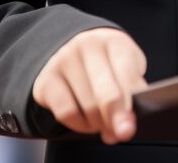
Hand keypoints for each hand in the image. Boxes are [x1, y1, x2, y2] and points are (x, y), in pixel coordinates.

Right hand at [31, 27, 148, 143]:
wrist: (77, 52)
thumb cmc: (109, 65)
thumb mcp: (128, 69)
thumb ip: (131, 94)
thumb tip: (124, 126)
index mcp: (114, 41)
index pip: (127, 75)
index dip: (130, 104)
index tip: (130, 128)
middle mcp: (87, 46)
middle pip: (105, 93)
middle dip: (115, 118)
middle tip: (121, 134)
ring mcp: (64, 60)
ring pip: (87, 107)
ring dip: (98, 124)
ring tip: (104, 123)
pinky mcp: (46, 80)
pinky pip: (65, 113)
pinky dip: (79, 125)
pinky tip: (86, 123)